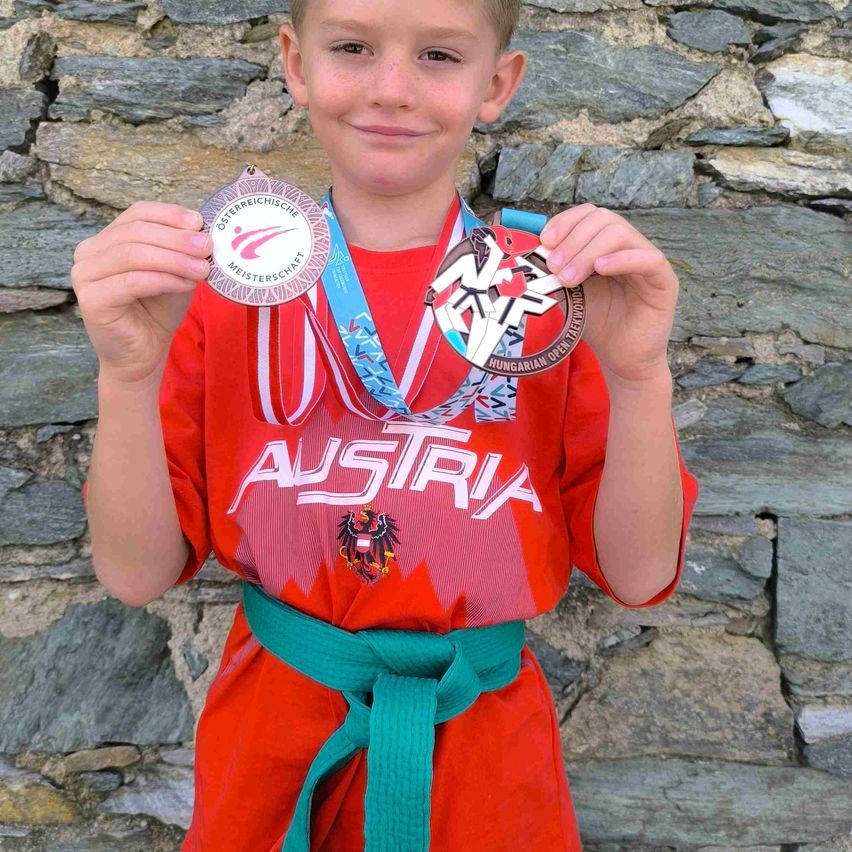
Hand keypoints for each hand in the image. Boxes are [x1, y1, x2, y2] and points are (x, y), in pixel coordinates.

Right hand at [71, 201, 211, 388]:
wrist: (144, 353)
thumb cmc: (158, 311)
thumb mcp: (176, 272)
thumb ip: (183, 251)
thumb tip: (204, 231)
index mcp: (108, 239)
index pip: (137, 213)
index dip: (169, 214)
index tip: (199, 222)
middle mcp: (89, 252)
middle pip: (136, 232)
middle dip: (177, 238)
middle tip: (207, 247)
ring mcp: (85, 275)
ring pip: (133, 254)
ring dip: (173, 259)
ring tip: (203, 268)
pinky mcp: (91, 300)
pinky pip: (132, 282)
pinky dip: (163, 279)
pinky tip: (187, 283)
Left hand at [539, 203, 678, 386]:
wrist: (620, 358)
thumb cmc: (596, 323)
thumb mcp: (568, 291)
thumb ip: (556, 270)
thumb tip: (534, 252)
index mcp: (606, 244)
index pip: (589, 215)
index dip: (566, 222)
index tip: (544, 242)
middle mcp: (628, 246)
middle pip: (603, 220)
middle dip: (572, 240)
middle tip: (554, 267)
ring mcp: (648, 260)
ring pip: (620, 234)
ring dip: (588, 252)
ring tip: (568, 277)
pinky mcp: (664, 281)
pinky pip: (648, 259)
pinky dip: (621, 259)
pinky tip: (600, 269)